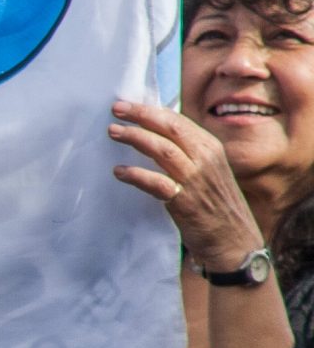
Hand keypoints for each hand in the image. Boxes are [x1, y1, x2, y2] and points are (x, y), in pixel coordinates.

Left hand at [110, 99, 263, 268]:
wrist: (234, 241)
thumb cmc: (214, 204)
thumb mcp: (206, 171)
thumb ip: (186, 153)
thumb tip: (153, 134)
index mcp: (210, 148)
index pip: (177, 121)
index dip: (150, 111)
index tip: (126, 106)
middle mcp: (205, 160)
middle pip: (170, 129)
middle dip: (141, 116)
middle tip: (116, 110)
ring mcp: (196, 181)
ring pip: (163, 150)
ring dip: (136, 138)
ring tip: (113, 132)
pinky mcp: (185, 203)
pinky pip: (158, 184)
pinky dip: (137, 175)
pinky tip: (119, 171)